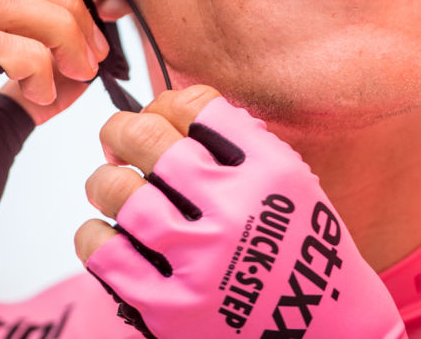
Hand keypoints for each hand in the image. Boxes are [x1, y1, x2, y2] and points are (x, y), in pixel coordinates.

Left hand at [76, 86, 406, 338]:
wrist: (328, 334)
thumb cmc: (301, 253)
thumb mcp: (291, 184)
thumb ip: (241, 145)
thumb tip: (167, 114)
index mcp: (267, 171)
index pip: (195, 107)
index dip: (165, 104)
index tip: (160, 117)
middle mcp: (233, 208)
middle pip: (148, 139)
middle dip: (122, 130)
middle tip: (117, 138)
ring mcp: (198, 259)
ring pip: (119, 192)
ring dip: (104, 181)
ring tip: (108, 185)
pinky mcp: (169, 307)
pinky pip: (105, 253)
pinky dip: (93, 234)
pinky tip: (103, 232)